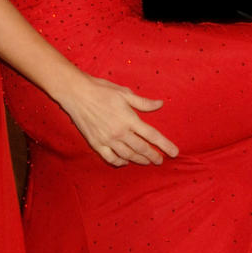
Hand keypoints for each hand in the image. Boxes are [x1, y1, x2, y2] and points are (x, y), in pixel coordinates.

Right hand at [64, 72, 178, 166]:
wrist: (76, 93)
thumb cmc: (101, 90)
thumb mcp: (124, 93)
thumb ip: (143, 103)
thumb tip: (160, 104)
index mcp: (129, 119)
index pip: (152, 135)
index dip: (165, 145)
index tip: (174, 153)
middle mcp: (120, 132)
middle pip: (141, 149)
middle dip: (153, 156)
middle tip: (160, 161)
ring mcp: (107, 139)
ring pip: (127, 155)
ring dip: (139, 160)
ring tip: (146, 162)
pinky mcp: (96, 143)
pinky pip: (110, 158)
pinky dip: (119, 162)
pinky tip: (125, 162)